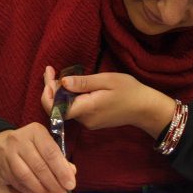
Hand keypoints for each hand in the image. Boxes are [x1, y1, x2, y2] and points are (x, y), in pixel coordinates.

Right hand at [0, 124, 76, 192]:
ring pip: (25, 176)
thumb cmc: (33, 146)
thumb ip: (60, 159)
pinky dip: (29, 192)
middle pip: (38, 165)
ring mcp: (6, 153)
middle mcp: (18, 139)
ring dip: (41, 190)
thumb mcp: (48, 145)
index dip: (62, 170)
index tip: (71, 185)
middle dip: (53, 183)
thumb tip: (71, 174)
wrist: (5, 145)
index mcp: (35, 131)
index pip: (50, 152)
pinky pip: (16, 183)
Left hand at [41, 68, 175, 139]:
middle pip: (58, 108)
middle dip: (51, 89)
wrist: (145, 108)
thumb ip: (83, 82)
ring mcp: (87, 122)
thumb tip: (62, 82)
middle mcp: (84, 119)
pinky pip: (74, 109)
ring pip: (65, 108)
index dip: (47, 94)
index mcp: (87, 109)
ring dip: (59, 93)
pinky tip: (69, 85)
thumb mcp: (107, 80)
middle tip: (49, 70)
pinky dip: (68, 97)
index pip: (56, 109)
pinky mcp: (91, 121)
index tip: (49, 75)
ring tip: (55, 75)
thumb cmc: (129, 91)